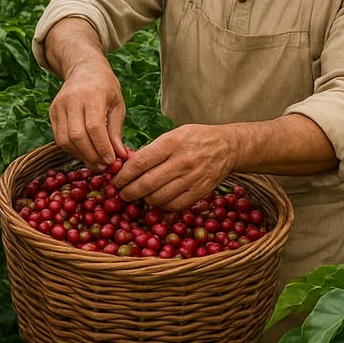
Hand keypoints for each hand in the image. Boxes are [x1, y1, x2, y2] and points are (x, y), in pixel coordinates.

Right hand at [48, 61, 126, 168]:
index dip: (102, 147)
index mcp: (92, 95)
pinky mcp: (52, 112)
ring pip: (64, 140)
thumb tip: (119, 156)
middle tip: (103, 166)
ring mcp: (58, 106)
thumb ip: (116, 131)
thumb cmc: (105, 87)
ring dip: (80, 155)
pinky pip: (59, 137)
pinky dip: (71, 149)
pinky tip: (84, 153)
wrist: (83, 68)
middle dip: (91, 155)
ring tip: (95, 162)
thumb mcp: (117, 105)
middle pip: (77, 135)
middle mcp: (71, 100)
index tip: (111, 160)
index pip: (94, 127)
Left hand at [113, 124, 233, 211]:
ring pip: (159, 197)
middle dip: (129, 192)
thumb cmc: (194, 138)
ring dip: (144, 200)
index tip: (116, 181)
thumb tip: (127, 165)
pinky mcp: (201, 191)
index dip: (123, 176)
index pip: (139, 163)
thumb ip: (151, 150)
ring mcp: (192, 178)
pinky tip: (157, 201)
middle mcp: (181, 161)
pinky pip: (175, 205)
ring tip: (139, 197)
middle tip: (122, 194)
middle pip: (146, 183)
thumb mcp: (171, 135)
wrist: (227, 146)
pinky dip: (162, 206)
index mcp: (170, 143)